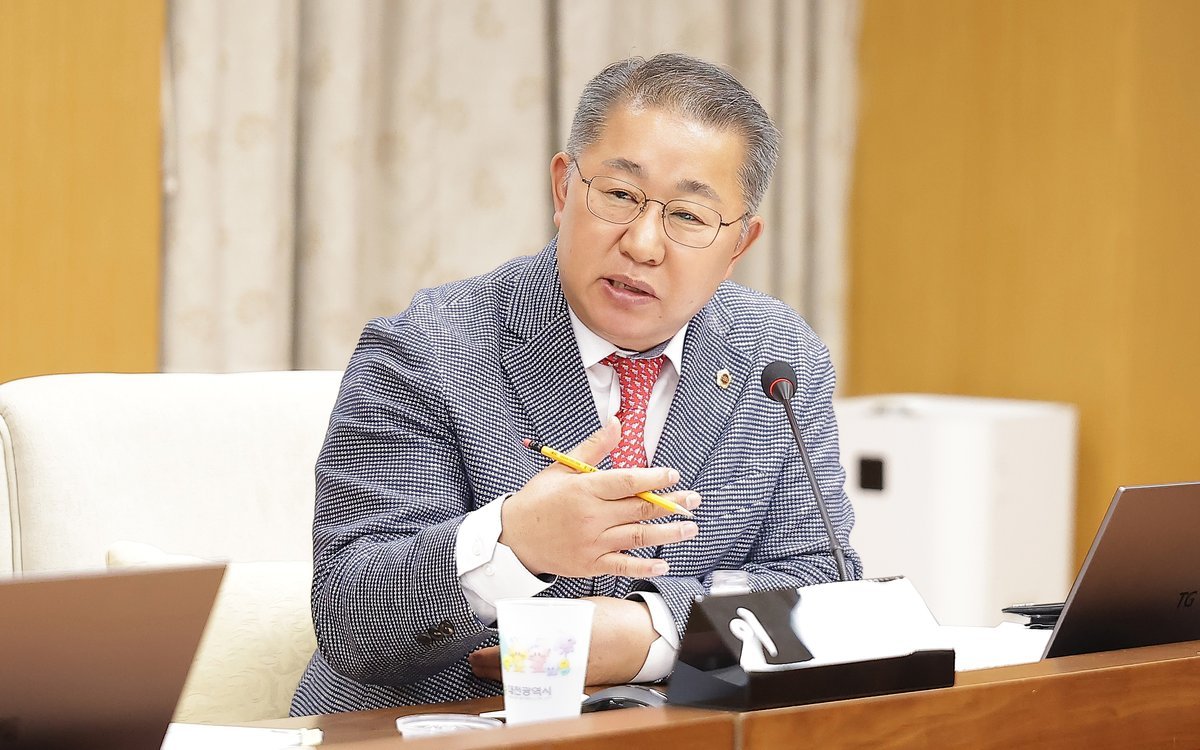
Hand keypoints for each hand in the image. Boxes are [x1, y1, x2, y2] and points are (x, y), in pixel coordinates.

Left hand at [469, 596, 657, 684]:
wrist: (645, 639)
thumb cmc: (617, 620)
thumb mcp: (579, 611)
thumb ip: (551, 619)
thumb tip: (522, 622)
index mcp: (566, 643)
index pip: (520, 655)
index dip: (495, 658)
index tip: (479, 656)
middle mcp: (567, 665)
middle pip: (522, 672)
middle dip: (495, 670)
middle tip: (476, 664)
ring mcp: (574, 678)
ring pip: (533, 680)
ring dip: (508, 675)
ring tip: (488, 670)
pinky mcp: (581, 684)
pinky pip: (547, 683)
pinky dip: (530, 679)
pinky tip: (520, 675)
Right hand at [500, 418, 701, 577]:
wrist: (514, 537)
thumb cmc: (539, 500)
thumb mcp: (561, 467)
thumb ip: (594, 448)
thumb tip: (617, 423)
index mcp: (584, 490)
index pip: (627, 482)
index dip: (654, 479)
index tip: (673, 475)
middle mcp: (591, 516)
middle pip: (639, 509)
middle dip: (671, 504)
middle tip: (693, 500)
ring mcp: (591, 542)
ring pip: (637, 536)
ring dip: (668, 533)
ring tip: (690, 528)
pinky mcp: (590, 564)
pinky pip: (622, 565)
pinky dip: (645, 565)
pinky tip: (663, 562)